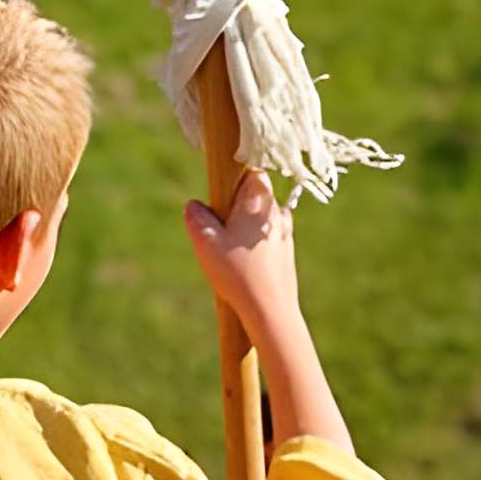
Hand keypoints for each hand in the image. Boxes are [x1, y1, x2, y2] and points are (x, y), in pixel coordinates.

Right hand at [184, 170, 303, 346]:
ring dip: (246, 223)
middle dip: (236, 202)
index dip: (235, 174)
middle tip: (216, 224)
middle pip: (257, 193)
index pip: (253, 170)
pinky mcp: (287, 251)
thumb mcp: (206, 244)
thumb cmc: (237, 273)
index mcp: (258, 201)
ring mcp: (285, 232)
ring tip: (228, 246)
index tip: (220, 189)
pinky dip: (256, 240)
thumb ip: (198, 219)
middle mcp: (276, 212)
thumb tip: (193, 204)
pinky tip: (243, 260)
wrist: (270, 309)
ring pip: (263, 216)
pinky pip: (269, 235)